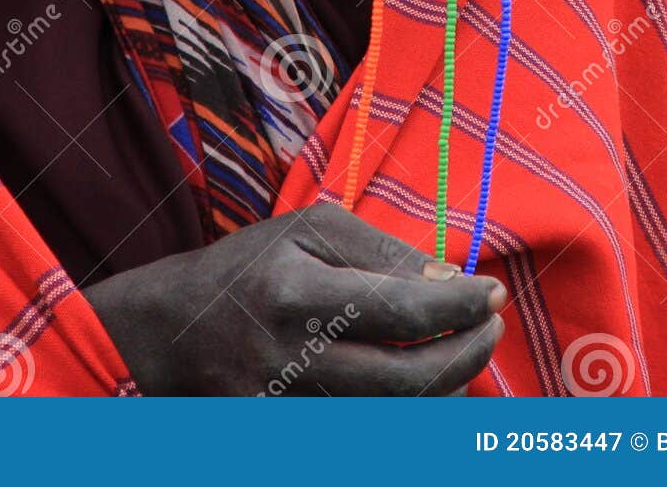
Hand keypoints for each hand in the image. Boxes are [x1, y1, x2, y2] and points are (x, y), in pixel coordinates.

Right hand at [82, 202, 505, 395]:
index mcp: (295, 294)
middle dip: (466, 354)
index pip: (400, 310)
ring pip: (398, 416)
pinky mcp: (296, 434)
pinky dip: (413, 410)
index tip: (491, 293)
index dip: (458, 305)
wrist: (175, 333)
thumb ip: (378, 250)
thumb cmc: (248, 268)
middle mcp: (295, 358)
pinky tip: (430, 382)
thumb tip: (447, 277)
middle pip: (408, 379)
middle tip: (491, 327)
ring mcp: (294, 407)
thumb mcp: (305, 231)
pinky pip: (373, 430)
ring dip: (448, 387)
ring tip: (466, 349)